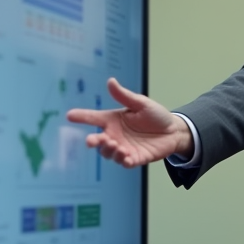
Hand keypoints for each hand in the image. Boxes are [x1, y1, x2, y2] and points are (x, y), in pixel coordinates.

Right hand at [66, 78, 193, 167]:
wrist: (174, 131)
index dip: (81, 117)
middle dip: (93, 141)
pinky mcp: (135, 158)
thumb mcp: (141, 103)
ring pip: (108, 153)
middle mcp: (115, 135)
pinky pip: (124, 163)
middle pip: (98, 141)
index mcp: (113, 120)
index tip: (70, 115)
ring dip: (109, 150)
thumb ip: (124, 96)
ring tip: (117, 145)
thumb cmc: (156, 115)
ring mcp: (124, 148)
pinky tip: (126, 156)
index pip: (93, 118)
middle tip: (92, 140)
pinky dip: (123, 160)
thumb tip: (110, 81)